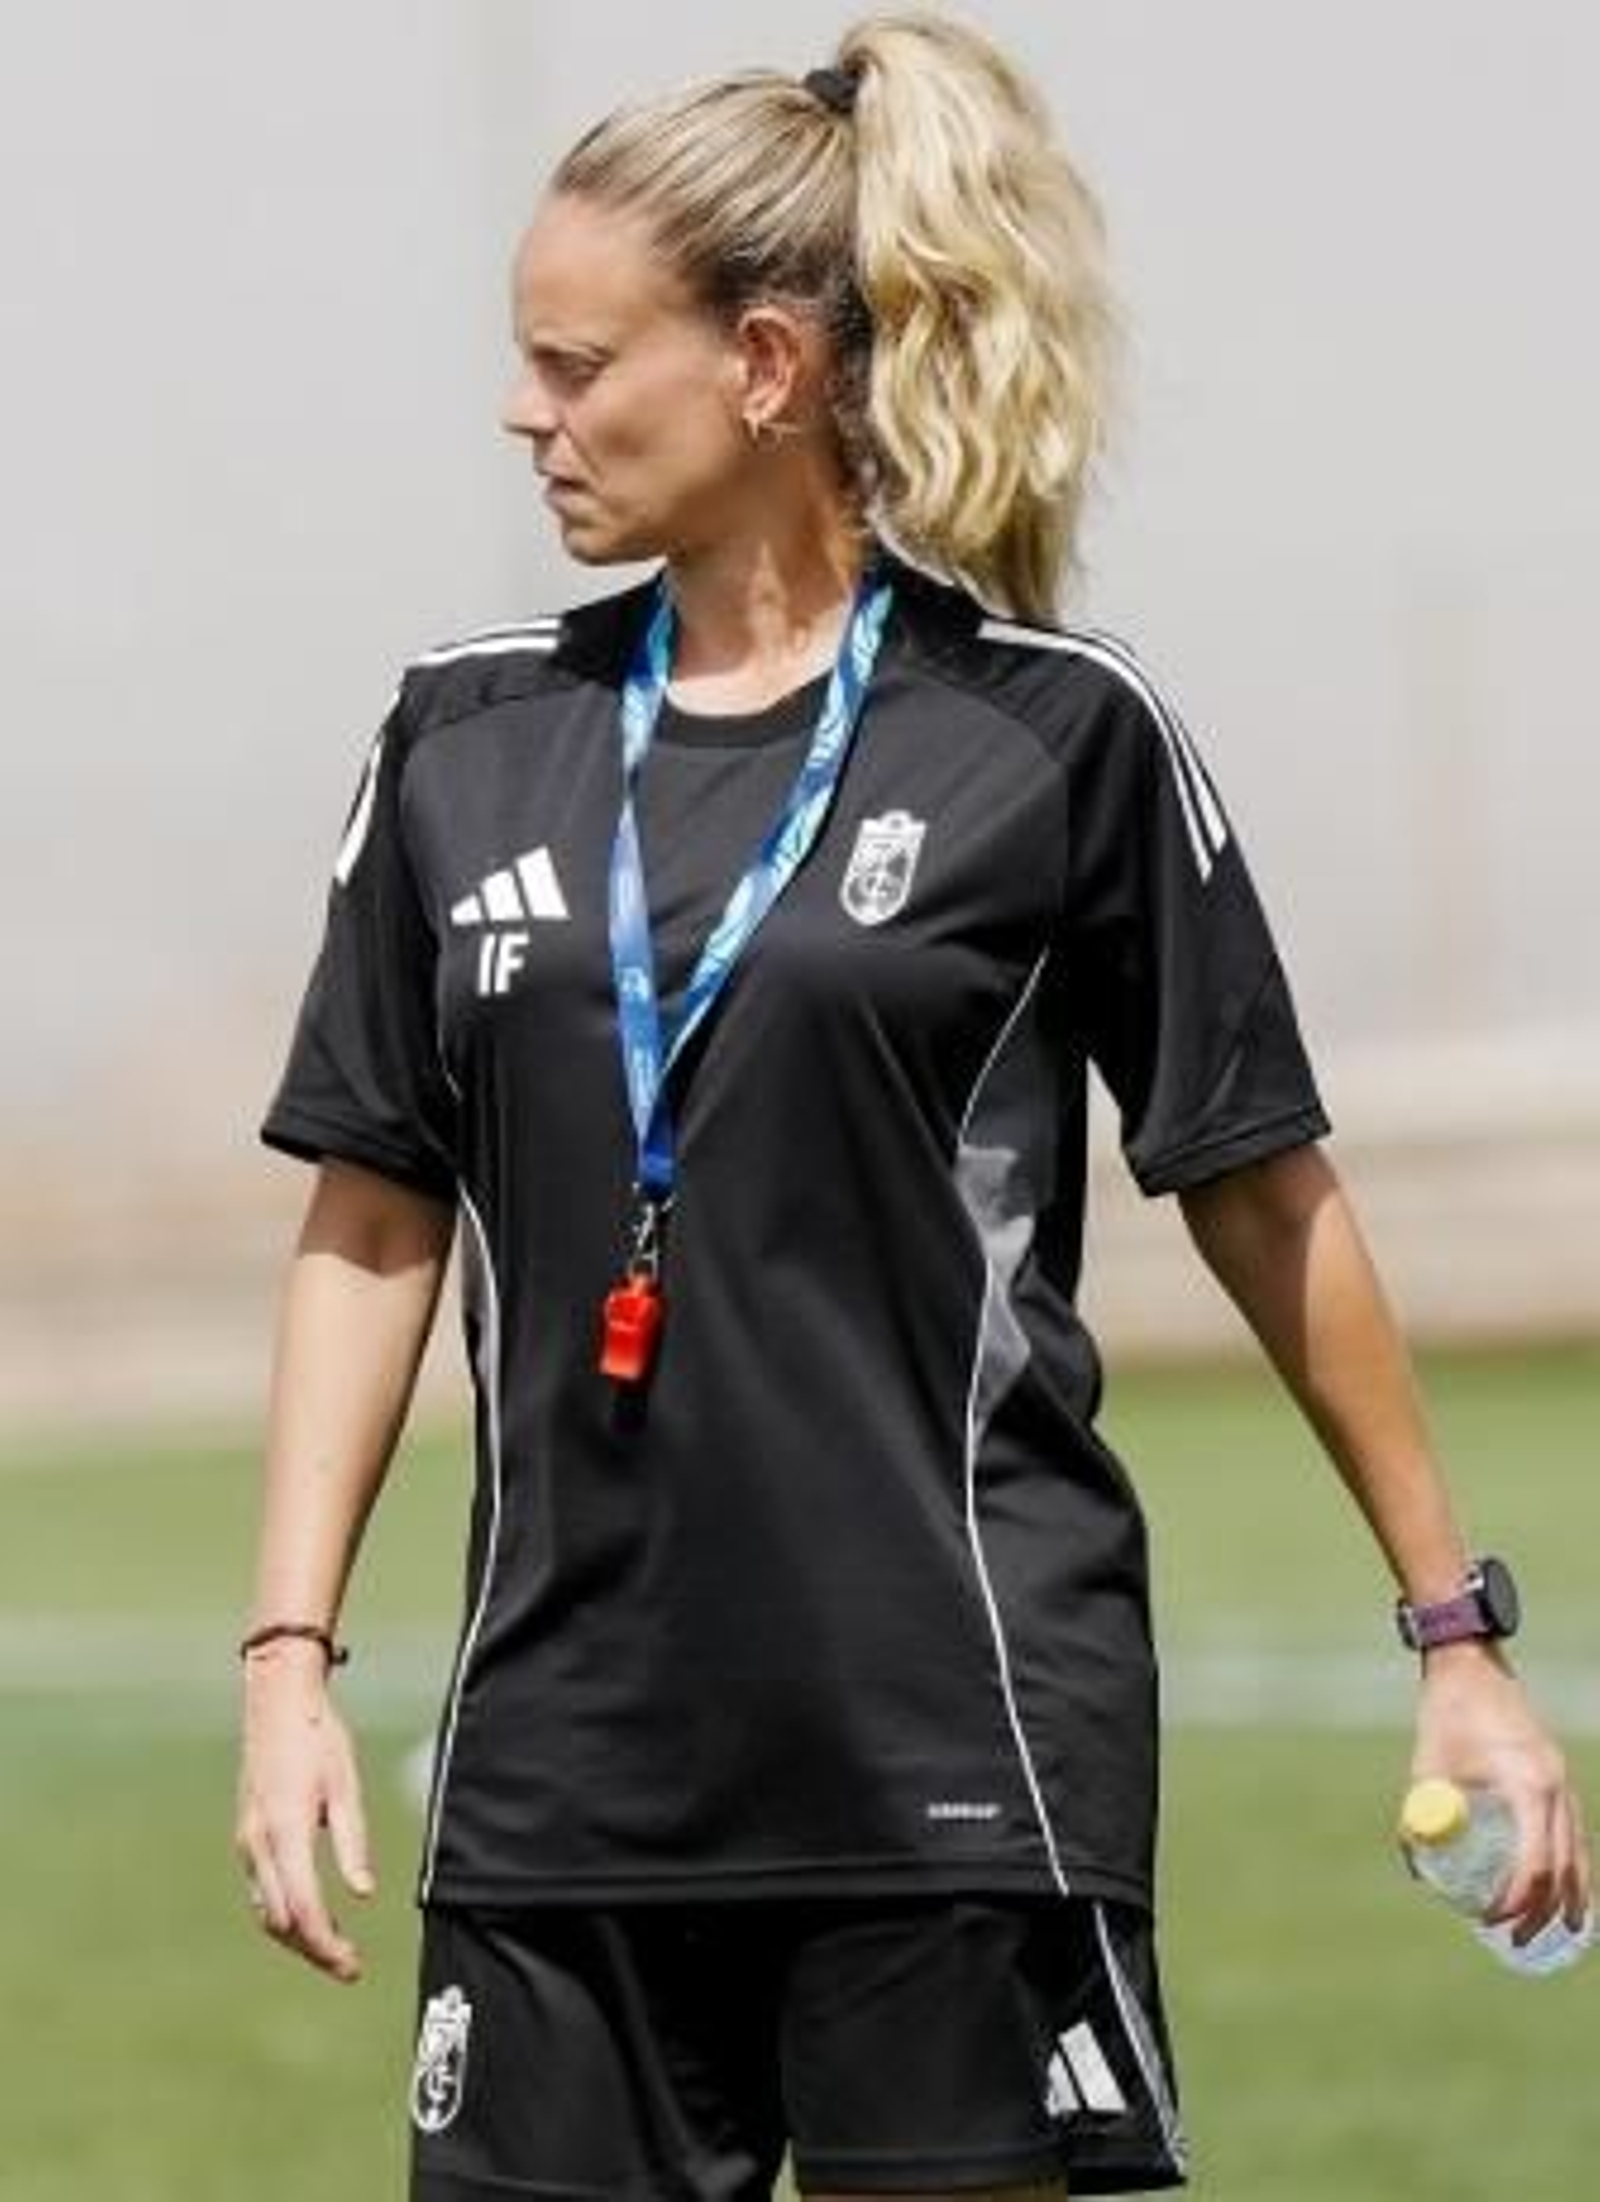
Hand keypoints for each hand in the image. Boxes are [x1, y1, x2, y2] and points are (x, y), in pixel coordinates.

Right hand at [235, 1641, 375, 1981]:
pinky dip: (284, 1913)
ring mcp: (247, 1840)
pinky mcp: (248, 1835)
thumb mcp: (345, 1787)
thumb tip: (362, 1894)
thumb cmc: (319, 1738)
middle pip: (281, 1921)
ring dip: (298, 1937)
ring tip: (335, 1950)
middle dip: (314, 1950)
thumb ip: (352, 1843)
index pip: (303, 1909)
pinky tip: (310, 1918)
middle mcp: (258, 1843)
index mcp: (284, 1831)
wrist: (277, 1702)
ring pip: (266, 1910)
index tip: (352, 1966)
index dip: (327, 1945)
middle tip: (349, 1967)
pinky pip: (262, 1890)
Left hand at [1413, 1641, 1591, 1940]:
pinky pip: (1573, 1829)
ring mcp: (1561, 1778)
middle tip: (1519, 1940)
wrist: (1470, 1662)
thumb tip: (1417, 1869)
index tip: (1490, 1920)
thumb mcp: (1427, 1766)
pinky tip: (1564, 1881)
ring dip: (1570, 1892)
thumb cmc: (1446, 1712)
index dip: (1516, 1899)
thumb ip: (1421, 1816)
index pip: (1533, 1862)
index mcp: (1527, 1785)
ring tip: (1560, 1928)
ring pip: (1577, 1849)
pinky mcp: (1556, 1772)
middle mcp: (1555, 1786)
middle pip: (1563, 1865)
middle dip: (1544, 1909)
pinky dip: (1571, 1860)